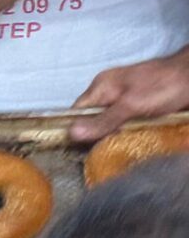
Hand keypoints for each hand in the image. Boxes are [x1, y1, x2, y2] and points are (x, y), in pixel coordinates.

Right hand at [71, 48, 188, 140]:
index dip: (74, 130)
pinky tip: (129, 140)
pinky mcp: (139, 107)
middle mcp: (110, 92)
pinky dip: (125, 133)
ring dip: (111, 136)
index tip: (76, 150)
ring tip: (114, 149)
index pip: (76, 112)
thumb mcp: (131, 105)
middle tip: (99, 152)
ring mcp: (124, 99)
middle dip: (94, 136)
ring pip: (108, 123)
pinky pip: (124, 123)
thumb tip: (72, 134)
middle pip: (91, 120)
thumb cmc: (165, 85)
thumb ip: (103, 120)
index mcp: (101, 87)